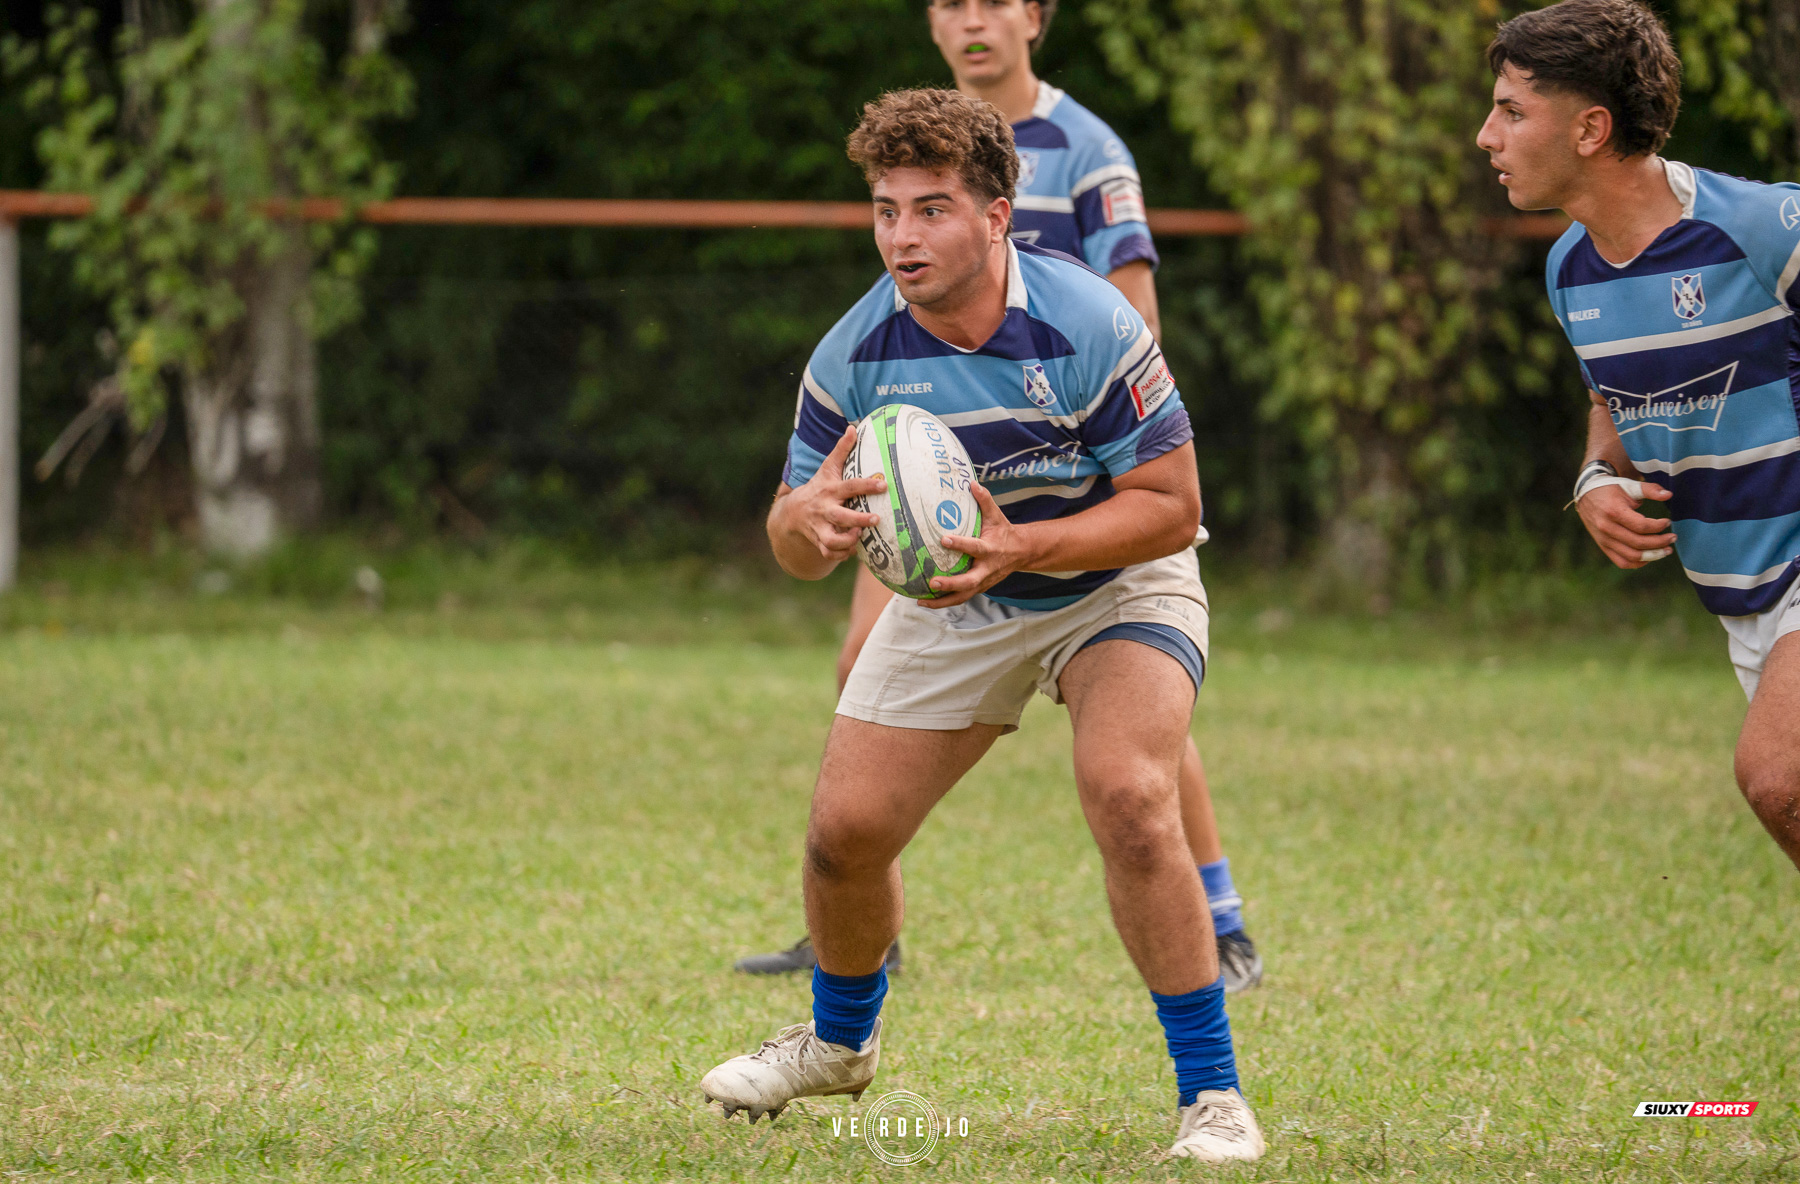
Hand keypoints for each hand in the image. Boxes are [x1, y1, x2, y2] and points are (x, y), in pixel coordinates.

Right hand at [788, 426, 885, 562]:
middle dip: (858, 521)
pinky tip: (853, 550)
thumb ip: (841, 450)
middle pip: (841, 517)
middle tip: (876, 519)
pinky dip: (842, 555)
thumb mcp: (827, 468)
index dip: (866, 486)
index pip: (849, 486)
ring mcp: (820, 528)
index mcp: (830, 490)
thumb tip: (853, 427)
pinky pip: (830, 554)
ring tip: (860, 537)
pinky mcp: (819, 542)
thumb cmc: (817, 487)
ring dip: (848, 541)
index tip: (884, 485)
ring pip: (832, 541)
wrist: (791, 514)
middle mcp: (824, 510)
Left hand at [920, 482, 1033, 607]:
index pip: (975, 548)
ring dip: (942, 601)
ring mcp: (983, 582)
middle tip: (932, 581)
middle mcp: (987, 569)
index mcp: (991, 549)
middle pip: (970, 581)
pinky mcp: (978, 589)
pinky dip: (943, 602)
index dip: (960, 544)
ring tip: (922, 600)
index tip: (943, 538)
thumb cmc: (1004, 532)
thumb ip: (985, 500)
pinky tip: (925, 601)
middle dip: (951, 583)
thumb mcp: (996, 516)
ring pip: (963, 596)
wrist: (1022, 553)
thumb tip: (972, 482)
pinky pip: (960, 598)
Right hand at [1578, 480, 1676, 568]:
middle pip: (1639, 543)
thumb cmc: (1611, 489)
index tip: (1668, 522)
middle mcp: (1607, 528)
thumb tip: (1669, 495)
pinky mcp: (1603, 546)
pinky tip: (1650, 557)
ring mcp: (1604, 539)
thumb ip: (1650, 489)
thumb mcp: (1629, 485)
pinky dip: (1638, 563)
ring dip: (1653, 555)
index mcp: (1614, 512)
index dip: (1659, 526)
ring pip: (1632, 556)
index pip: (1641, 526)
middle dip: (1660, 542)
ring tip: (1666, 550)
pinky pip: (1622, 561)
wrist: (1587, 495)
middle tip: (1673, 537)